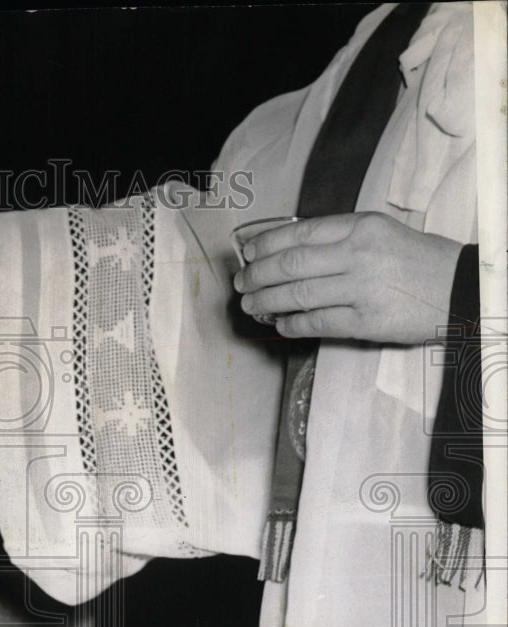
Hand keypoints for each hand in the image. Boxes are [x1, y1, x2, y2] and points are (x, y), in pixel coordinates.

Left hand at [234, 212, 461, 343]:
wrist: (459, 289)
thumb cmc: (415, 261)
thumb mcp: (380, 233)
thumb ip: (339, 238)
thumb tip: (287, 250)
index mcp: (361, 227)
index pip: (299, 233)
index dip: (265, 245)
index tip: (247, 254)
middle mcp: (358, 255)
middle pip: (290, 264)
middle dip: (256, 275)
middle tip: (241, 284)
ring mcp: (361, 289)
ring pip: (296, 295)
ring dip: (265, 301)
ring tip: (251, 305)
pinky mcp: (366, 322)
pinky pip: (316, 323)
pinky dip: (291, 324)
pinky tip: (280, 323)